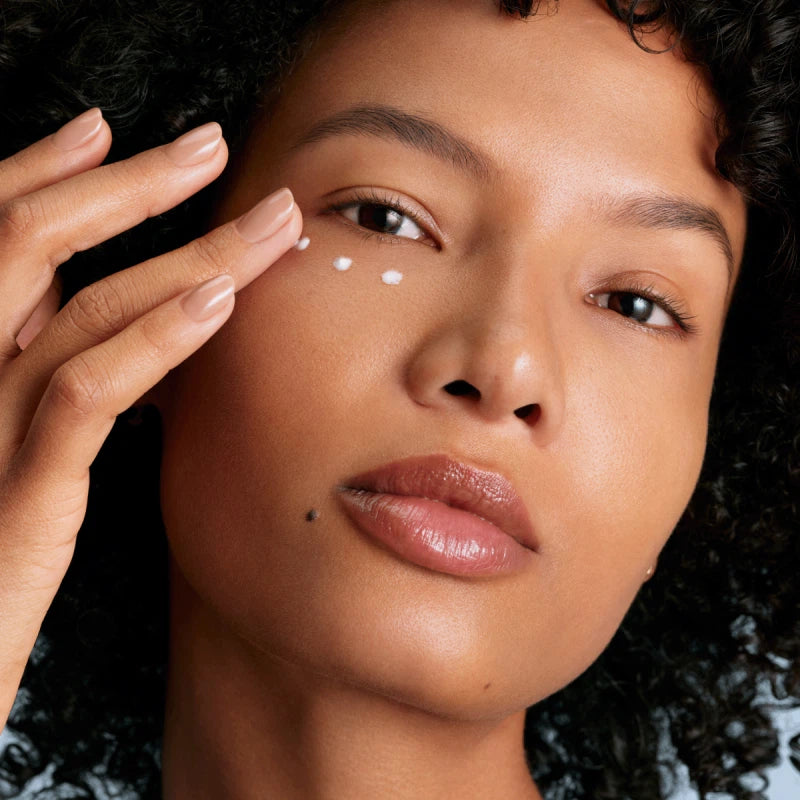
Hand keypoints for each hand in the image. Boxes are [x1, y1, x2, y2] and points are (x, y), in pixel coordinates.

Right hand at [0, 108, 302, 727]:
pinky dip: (153, 340)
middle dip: (129, 187)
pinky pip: (84, 396)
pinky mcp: (17, 497)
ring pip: (79, 307)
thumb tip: (133, 335)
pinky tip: (219, 303)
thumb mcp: (12, 452)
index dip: (44, 175)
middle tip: (211, 145)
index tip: (105, 133)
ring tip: (264, 221)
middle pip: (32, 244)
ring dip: (184, 252)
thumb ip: (53, 386)